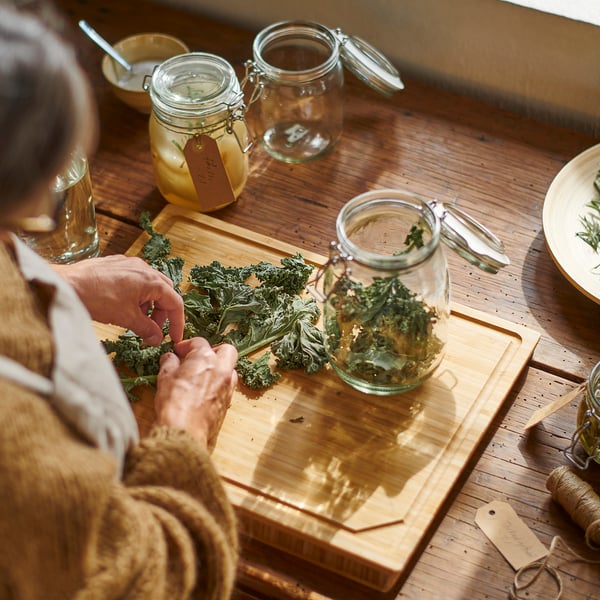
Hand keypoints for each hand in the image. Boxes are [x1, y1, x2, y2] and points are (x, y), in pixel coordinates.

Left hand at [54, 255, 183, 344]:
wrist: (67, 284)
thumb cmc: (97, 298)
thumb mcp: (126, 318)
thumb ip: (146, 329)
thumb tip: (156, 338)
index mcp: (152, 281)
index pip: (175, 303)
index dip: (177, 322)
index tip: (174, 337)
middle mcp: (144, 268)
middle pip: (165, 292)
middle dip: (163, 313)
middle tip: (155, 329)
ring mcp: (130, 264)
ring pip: (149, 286)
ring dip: (149, 305)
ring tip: (137, 319)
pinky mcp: (116, 264)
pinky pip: (135, 280)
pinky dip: (136, 295)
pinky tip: (124, 306)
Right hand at [154, 338, 237, 447]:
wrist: (185, 431)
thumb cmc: (174, 402)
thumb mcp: (165, 377)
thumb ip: (169, 363)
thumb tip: (170, 358)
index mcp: (205, 358)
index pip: (199, 342)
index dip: (187, 345)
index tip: (178, 352)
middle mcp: (221, 369)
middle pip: (226, 350)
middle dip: (214, 351)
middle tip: (198, 358)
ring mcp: (227, 386)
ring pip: (230, 368)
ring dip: (219, 368)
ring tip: (201, 375)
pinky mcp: (228, 401)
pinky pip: (228, 386)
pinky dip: (219, 383)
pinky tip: (204, 390)